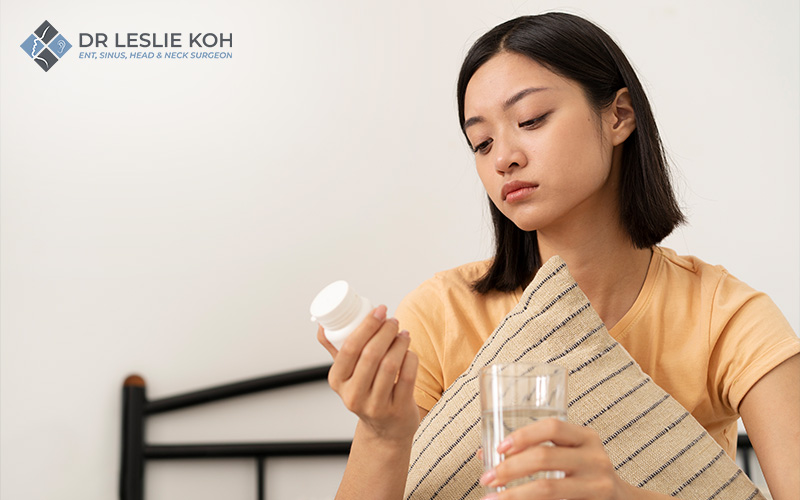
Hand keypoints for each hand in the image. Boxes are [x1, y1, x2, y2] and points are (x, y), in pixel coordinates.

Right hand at [318, 305, 419, 441]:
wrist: (385, 429)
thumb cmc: (366, 392)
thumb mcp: (347, 374)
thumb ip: (336, 349)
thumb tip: (323, 325)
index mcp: (337, 381)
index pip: (350, 348)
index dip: (367, 325)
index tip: (379, 310)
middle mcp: (353, 395)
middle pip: (371, 355)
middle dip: (385, 331)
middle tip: (393, 320)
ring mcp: (376, 405)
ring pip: (391, 365)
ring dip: (399, 343)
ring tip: (403, 333)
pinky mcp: (397, 410)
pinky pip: (407, 377)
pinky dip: (411, 358)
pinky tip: (409, 351)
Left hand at [480, 419, 631, 499]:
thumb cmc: (586, 475)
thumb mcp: (570, 455)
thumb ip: (536, 451)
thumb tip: (485, 455)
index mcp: (586, 438)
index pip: (552, 427)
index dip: (523, 435)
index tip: (499, 448)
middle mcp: (595, 459)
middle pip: (545, 458)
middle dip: (509, 468)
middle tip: (486, 479)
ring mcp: (598, 486)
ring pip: (549, 488)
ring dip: (514, 495)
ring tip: (492, 499)